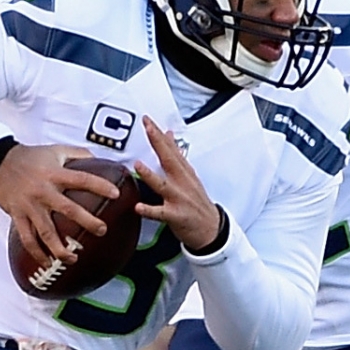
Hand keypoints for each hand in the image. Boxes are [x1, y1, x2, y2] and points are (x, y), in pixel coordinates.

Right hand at [0, 144, 119, 265]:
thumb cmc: (28, 156)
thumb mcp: (54, 150)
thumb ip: (77, 154)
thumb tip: (98, 159)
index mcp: (55, 174)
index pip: (82, 180)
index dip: (100, 186)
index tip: (116, 195)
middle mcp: (44, 191)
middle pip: (69, 209)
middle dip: (87, 222)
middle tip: (102, 230)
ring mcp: (30, 206)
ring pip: (46, 232)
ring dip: (60, 248)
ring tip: (73, 258)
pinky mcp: (18, 215)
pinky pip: (27, 239)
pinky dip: (37, 253)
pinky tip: (47, 262)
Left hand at [133, 116, 220, 248]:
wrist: (211, 229)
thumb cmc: (195, 201)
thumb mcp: (188, 175)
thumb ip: (176, 155)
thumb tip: (167, 134)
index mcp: (183, 172)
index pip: (170, 148)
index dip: (158, 134)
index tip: (147, 120)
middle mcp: (182, 182)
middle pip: (168, 159)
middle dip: (157, 142)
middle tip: (147, 127)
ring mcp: (179, 199)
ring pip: (162, 185)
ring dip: (150, 175)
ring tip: (137, 165)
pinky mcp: (176, 216)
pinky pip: (160, 213)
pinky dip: (150, 210)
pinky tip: (138, 207)